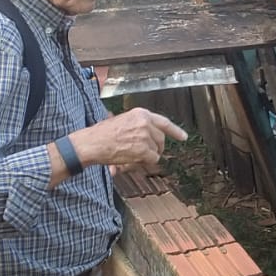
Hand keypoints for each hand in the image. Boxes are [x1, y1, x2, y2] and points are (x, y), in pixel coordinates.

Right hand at [67, 107, 187, 172]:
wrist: (92, 143)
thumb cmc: (102, 134)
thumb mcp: (122, 121)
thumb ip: (138, 126)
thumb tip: (151, 137)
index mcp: (141, 113)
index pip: (164, 122)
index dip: (175, 131)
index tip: (184, 137)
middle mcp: (146, 122)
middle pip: (161, 139)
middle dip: (156, 147)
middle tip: (145, 153)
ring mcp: (146, 136)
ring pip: (156, 150)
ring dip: (146, 155)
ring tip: (130, 154)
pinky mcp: (144, 149)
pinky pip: (152, 159)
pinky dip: (144, 162)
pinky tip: (131, 159)